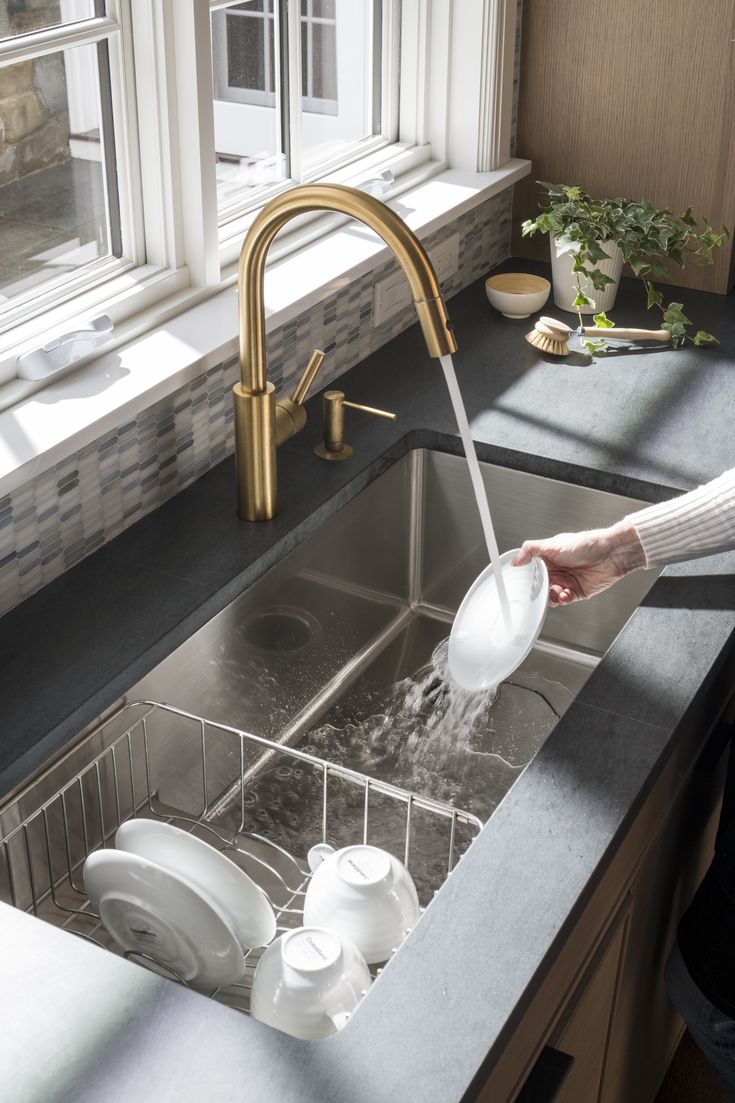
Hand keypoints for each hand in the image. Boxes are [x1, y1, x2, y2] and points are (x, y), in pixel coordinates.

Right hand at [512, 521, 645, 606]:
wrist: (611, 554)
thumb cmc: (587, 544)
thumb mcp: (553, 544)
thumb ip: (530, 550)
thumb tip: (515, 560)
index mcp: (548, 558)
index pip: (531, 571)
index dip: (527, 578)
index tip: (524, 583)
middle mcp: (557, 570)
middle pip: (540, 587)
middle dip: (539, 591)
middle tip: (541, 590)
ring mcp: (566, 581)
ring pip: (550, 596)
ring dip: (551, 596)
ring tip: (557, 591)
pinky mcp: (577, 592)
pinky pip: (564, 600)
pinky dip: (563, 599)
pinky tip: (566, 594)